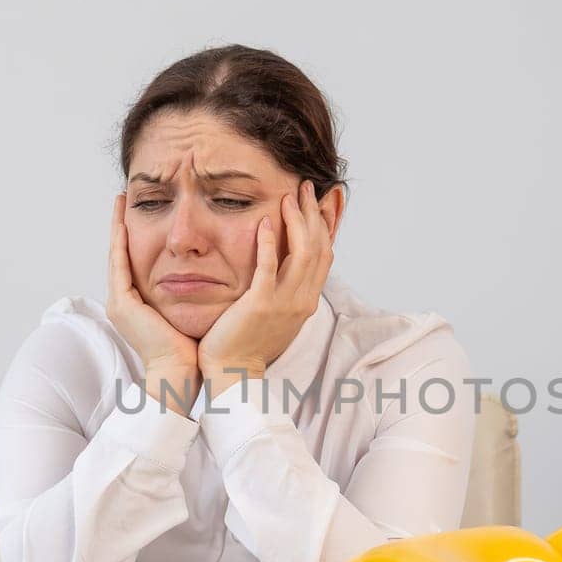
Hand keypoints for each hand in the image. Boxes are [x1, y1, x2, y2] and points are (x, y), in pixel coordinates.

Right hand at [105, 193, 200, 413]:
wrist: (180, 373)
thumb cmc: (191, 348)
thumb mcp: (188, 310)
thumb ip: (190, 290)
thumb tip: (210, 271)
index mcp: (137, 305)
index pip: (133, 263)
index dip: (133, 238)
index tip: (138, 213)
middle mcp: (123, 302)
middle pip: (121, 255)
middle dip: (120, 226)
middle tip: (122, 199)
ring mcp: (119, 303)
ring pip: (116, 256)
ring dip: (116, 228)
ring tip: (119, 202)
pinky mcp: (122, 305)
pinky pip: (119, 266)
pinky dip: (119, 243)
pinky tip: (122, 222)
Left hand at [198, 179, 333, 397]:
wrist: (233, 374)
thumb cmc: (247, 343)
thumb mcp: (274, 313)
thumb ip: (283, 288)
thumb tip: (284, 264)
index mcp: (307, 301)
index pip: (326, 254)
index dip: (327, 225)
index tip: (324, 200)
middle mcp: (302, 300)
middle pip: (319, 248)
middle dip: (314, 214)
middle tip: (305, 187)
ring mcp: (284, 303)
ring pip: (302, 253)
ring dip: (297, 220)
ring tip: (289, 196)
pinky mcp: (261, 304)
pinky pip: (270, 267)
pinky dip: (271, 242)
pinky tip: (266, 221)